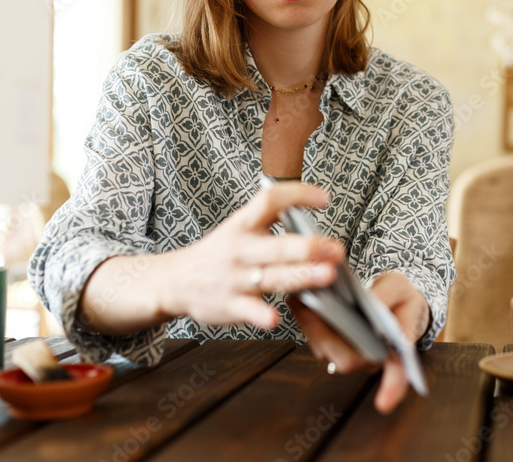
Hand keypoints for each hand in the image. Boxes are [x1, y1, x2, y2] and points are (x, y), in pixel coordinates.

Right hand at [154, 182, 344, 329]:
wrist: (175, 280)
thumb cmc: (217, 253)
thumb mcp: (238, 226)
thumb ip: (270, 217)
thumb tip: (309, 205)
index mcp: (243, 224)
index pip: (270, 200)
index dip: (297, 194)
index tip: (325, 198)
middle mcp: (240, 249)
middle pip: (278, 245)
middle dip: (310, 247)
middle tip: (336, 249)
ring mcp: (235, 278)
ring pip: (272, 277)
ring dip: (301, 276)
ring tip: (327, 275)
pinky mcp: (230, 304)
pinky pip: (249, 310)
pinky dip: (262, 315)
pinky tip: (275, 318)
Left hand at [289, 271, 429, 413]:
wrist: (393, 299)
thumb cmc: (399, 297)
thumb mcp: (399, 287)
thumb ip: (388, 295)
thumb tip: (373, 303)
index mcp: (397, 348)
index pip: (397, 371)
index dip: (392, 388)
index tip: (384, 404)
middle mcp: (373, 358)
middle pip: (349, 360)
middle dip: (325, 336)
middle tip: (309, 308)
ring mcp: (353, 355)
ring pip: (329, 353)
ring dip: (312, 330)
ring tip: (302, 300)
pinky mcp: (336, 348)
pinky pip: (319, 342)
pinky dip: (308, 324)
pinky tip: (300, 302)